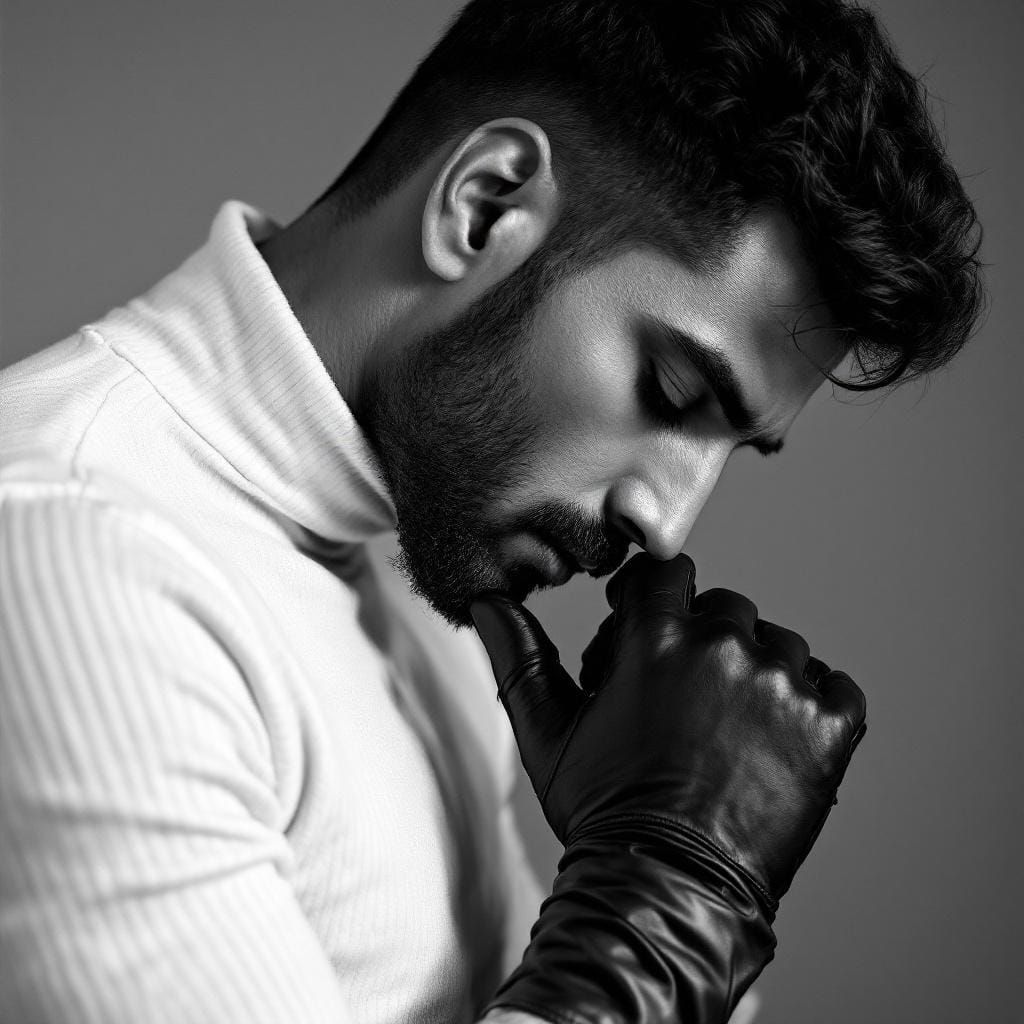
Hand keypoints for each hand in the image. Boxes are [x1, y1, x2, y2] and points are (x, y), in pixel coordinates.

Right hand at [471, 551, 866, 1023]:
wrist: (668, 891)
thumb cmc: (603, 812)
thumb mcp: (548, 734)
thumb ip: (519, 657)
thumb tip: (488, 601)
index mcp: (656, 640)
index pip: (668, 574)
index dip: (654, 602)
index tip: (647, 630)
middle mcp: (724, 649)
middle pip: (725, 607)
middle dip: (703, 639)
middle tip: (682, 697)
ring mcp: (783, 687)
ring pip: (780, 646)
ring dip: (757, 673)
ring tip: (729, 728)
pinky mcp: (830, 728)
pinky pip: (835, 687)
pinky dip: (812, 707)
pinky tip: (776, 742)